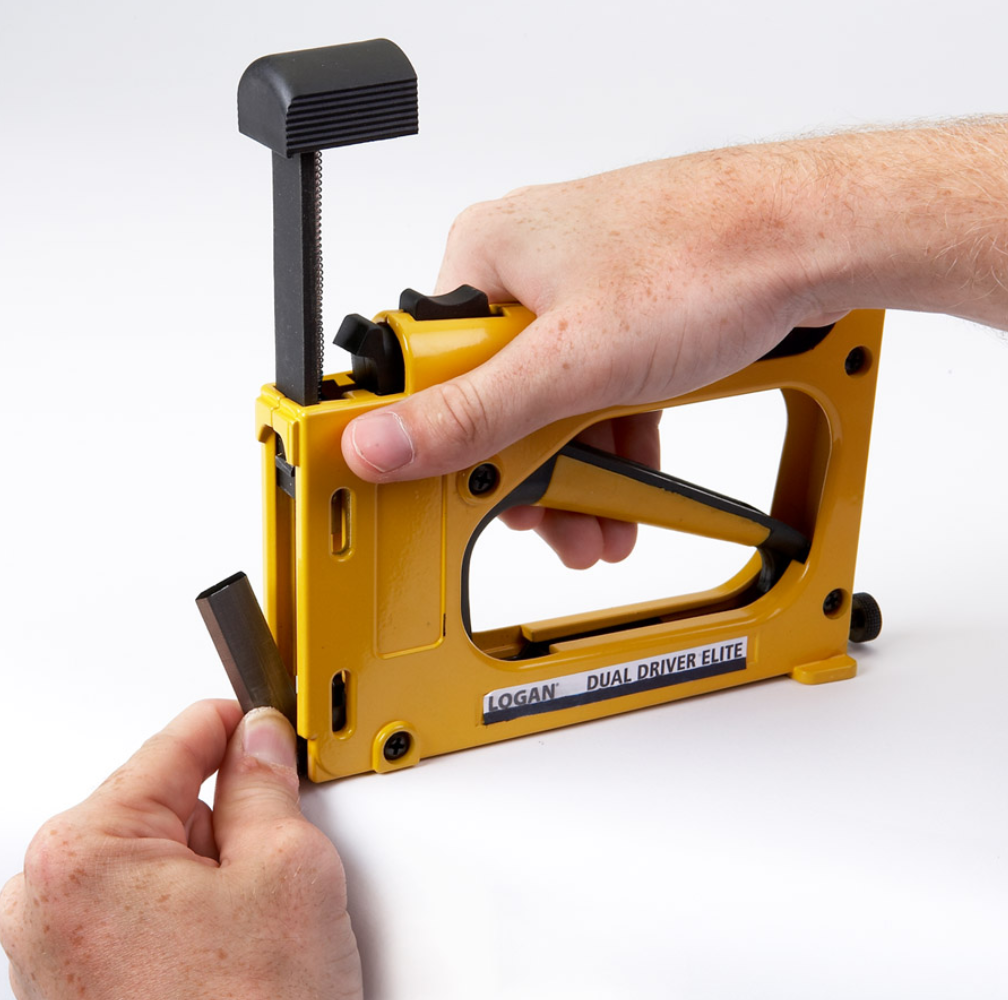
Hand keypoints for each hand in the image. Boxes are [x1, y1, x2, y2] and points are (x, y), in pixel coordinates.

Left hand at [0, 702, 362, 999]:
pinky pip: (145, 911)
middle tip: (274, 863)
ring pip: (161, 860)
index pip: (179, 739)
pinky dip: (192, 915)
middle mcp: (47, 897)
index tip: (270, 716)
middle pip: (166, 803)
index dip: (240, 725)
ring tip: (252, 930)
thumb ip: (268, 785)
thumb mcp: (286, 871)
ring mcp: (55, 948)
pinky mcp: (76, 986)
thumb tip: (260, 741)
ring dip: (214, 873)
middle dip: (228, 818)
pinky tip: (229, 957)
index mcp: (85, 850)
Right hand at [343, 152, 829, 565]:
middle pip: (494, 393)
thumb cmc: (705, 261)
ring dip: (578, 468)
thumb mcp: (571, 362)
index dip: (450, 440)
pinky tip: (627, 480)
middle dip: (531, 472)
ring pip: (549, 398)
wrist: (809, 237)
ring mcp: (576, 289)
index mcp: (486, 256)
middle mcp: (524, 268)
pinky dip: (610, 437)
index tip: (466, 489)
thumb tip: (378, 443)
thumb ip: (471, 413)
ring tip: (597, 524)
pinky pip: (592, 386)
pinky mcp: (620, 311)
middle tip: (551, 522)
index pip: (428, 368)